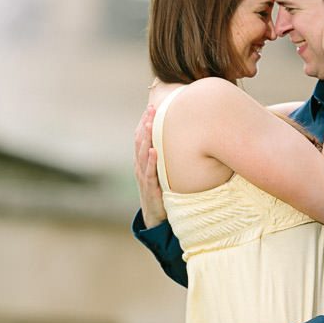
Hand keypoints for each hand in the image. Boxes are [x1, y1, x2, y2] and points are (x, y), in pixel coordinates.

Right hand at [134, 104, 165, 228]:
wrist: (155, 216)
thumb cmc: (160, 190)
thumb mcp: (162, 170)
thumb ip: (167, 156)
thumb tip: (183, 138)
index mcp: (143, 160)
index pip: (141, 137)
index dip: (145, 121)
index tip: (151, 107)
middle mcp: (140, 165)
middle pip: (140, 141)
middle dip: (145, 124)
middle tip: (151, 108)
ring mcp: (143, 176)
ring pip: (142, 153)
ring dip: (146, 138)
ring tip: (149, 123)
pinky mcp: (149, 188)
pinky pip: (149, 172)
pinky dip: (150, 161)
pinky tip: (153, 150)